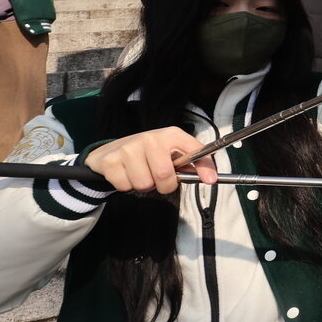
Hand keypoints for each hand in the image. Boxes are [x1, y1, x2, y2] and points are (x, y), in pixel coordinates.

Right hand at [85, 127, 216, 193]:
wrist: (110, 151)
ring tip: (140, 174)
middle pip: (164, 175)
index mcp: (171, 135)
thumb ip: (190, 164)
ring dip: (144, 186)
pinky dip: (126, 186)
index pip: (194, 151)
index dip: (205, 167)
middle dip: (164, 186)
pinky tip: (126, 174)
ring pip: (144, 184)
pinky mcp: (110, 160)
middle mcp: (151, 138)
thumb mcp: (171, 153)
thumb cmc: (148, 154)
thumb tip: (210, 178)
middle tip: (158, 180)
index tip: (210, 180)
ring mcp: (129, 148)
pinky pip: (125, 186)